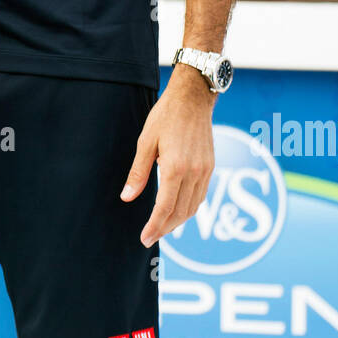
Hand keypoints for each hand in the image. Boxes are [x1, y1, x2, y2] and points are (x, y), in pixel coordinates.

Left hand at [120, 67, 215, 246]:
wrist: (194, 98)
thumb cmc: (166, 116)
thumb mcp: (146, 141)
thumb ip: (138, 173)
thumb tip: (127, 197)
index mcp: (175, 167)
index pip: (164, 208)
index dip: (154, 226)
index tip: (144, 239)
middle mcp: (194, 173)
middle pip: (180, 213)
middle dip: (164, 229)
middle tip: (149, 238)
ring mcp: (205, 171)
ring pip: (193, 207)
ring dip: (177, 222)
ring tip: (161, 228)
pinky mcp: (210, 167)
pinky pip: (200, 196)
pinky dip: (188, 208)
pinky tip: (177, 210)